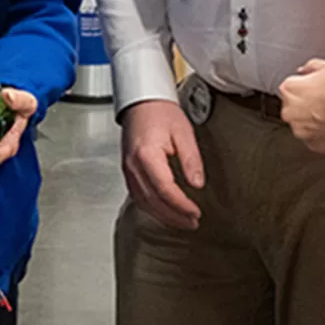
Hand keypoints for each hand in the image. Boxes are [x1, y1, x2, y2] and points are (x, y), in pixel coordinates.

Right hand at [120, 99, 205, 228]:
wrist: (141, 101)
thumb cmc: (160, 111)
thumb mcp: (183, 132)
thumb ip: (191, 159)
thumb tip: (197, 184)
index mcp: (147, 155)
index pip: (164, 189)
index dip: (181, 205)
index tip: (196, 212)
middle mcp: (133, 165)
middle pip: (153, 200)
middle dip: (174, 215)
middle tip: (192, 222)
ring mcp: (128, 169)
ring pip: (143, 201)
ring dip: (163, 215)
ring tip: (182, 221)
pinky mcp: (127, 170)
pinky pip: (137, 196)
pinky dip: (152, 208)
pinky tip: (164, 212)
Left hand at [278, 59, 324, 154]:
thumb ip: (312, 67)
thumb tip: (305, 70)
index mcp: (290, 89)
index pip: (291, 85)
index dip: (307, 85)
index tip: (318, 86)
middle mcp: (290, 112)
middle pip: (294, 105)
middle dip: (307, 103)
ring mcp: (300, 130)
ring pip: (303, 122)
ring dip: (314, 118)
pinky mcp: (312, 145)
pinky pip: (314, 136)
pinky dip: (322, 132)